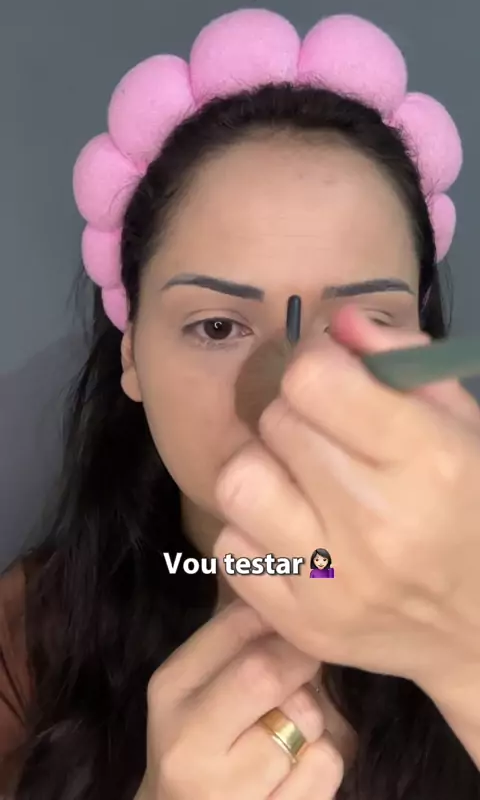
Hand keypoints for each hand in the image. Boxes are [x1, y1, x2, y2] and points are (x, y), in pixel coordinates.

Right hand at [135, 601, 342, 799]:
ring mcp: (226, 792)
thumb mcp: (195, 691)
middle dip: (300, 662)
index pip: (234, 625)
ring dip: (313, 719)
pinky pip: (325, 767)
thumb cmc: (198, 746)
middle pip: (266, 672)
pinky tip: (295, 770)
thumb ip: (234, 644)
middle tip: (307, 667)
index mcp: (170, 690)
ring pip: (306, 721)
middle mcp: (187, 743)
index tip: (295, 620)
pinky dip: (323, 761)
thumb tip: (289, 582)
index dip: (278, 617)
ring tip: (290, 730)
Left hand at [213, 307, 479, 688]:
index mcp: (426, 459)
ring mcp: (331, 579)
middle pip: (277, 423)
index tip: (329, 374)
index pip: (314, 382)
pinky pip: (231, 545)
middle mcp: (374, 522)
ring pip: (239, 481)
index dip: (315, 364)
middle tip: (325, 435)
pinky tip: (294, 534)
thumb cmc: (474, 508)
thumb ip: (399, 360)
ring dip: (264, 470)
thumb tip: (334, 321)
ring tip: (299, 483)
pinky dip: (255, 531)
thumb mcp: (462, 423)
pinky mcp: (298, 620)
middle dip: (298, 416)